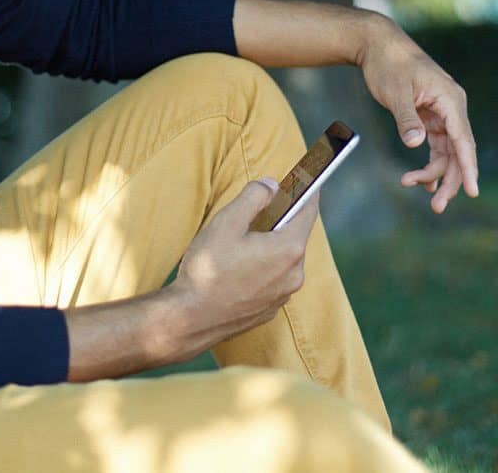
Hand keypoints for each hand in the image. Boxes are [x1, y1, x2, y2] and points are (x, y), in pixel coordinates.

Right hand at [169, 178, 319, 356]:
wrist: (189, 320)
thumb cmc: (207, 270)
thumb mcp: (226, 222)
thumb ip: (254, 197)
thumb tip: (271, 185)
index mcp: (289, 249)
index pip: (308, 211)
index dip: (308, 191)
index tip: (308, 178)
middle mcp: (294, 274)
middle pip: (294, 235)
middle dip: (280, 220)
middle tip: (257, 210)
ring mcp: (283, 295)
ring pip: (283, 259)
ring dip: (270, 246)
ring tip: (239, 243)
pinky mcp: (270, 309)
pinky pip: (273, 279)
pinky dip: (263, 268)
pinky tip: (237, 268)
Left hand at [357, 16, 478, 212]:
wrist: (378, 45)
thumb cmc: (388, 65)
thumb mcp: (395, 92)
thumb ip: (406, 119)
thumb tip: (416, 143)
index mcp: (450, 100)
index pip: (463, 140)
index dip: (468, 168)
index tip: (472, 191)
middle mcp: (452, 107)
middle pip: (458, 151)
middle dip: (449, 180)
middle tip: (436, 207)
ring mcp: (442, 112)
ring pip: (447, 151)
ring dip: (435, 172)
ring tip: (411, 186)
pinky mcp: (430, 115)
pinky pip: (437, 145)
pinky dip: (430, 162)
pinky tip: (423, 180)